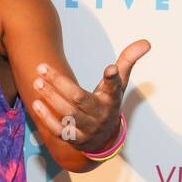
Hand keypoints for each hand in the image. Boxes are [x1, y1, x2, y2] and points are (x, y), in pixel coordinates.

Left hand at [31, 39, 150, 153]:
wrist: (104, 139)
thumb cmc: (108, 103)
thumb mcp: (119, 85)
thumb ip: (127, 61)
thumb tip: (146, 42)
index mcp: (112, 99)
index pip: (115, 87)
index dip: (113, 78)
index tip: (110, 69)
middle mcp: (101, 114)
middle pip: (80, 99)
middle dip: (60, 83)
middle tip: (42, 68)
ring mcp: (88, 129)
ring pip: (68, 114)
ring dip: (51, 98)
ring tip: (37, 82)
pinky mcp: (76, 140)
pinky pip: (60, 130)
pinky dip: (47, 118)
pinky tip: (36, 103)